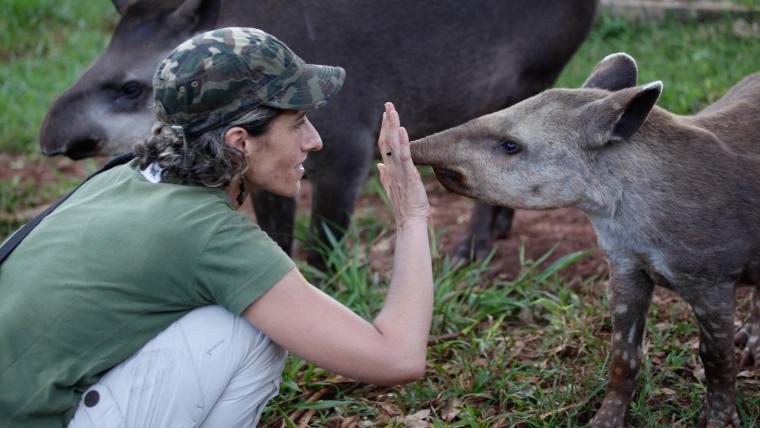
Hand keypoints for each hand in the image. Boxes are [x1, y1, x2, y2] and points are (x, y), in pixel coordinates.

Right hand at [377, 102, 429, 227]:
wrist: (409, 220)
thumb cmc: (405, 205)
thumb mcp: (394, 187)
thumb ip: (385, 175)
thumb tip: (380, 165)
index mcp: (389, 168)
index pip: (384, 144)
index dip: (384, 129)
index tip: (385, 114)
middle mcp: (392, 167)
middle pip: (386, 140)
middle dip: (387, 122)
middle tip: (388, 104)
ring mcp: (399, 170)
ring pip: (393, 144)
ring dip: (392, 126)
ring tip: (392, 111)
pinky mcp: (408, 175)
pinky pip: (405, 156)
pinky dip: (402, 142)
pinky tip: (401, 129)